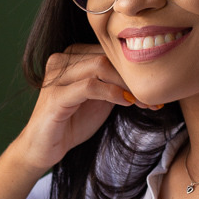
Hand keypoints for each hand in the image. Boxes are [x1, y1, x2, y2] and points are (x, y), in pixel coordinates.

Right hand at [14, 44, 147, 172]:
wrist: (44, 147)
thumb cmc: (72, 121)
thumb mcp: (100, 98)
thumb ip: (115, 82)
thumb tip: (146, 77)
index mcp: (72, 55)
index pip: (108, 50)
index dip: (133, 67)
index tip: (154, 87)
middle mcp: (62, 59)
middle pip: (106, 56)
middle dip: (133, 76)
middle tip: (153, 96)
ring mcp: (56, 76)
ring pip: (100, 66)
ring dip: (126, 84)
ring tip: (143, 101)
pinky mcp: (55, 95)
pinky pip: (90, 86)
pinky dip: (112, 92)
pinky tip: (126, 102)